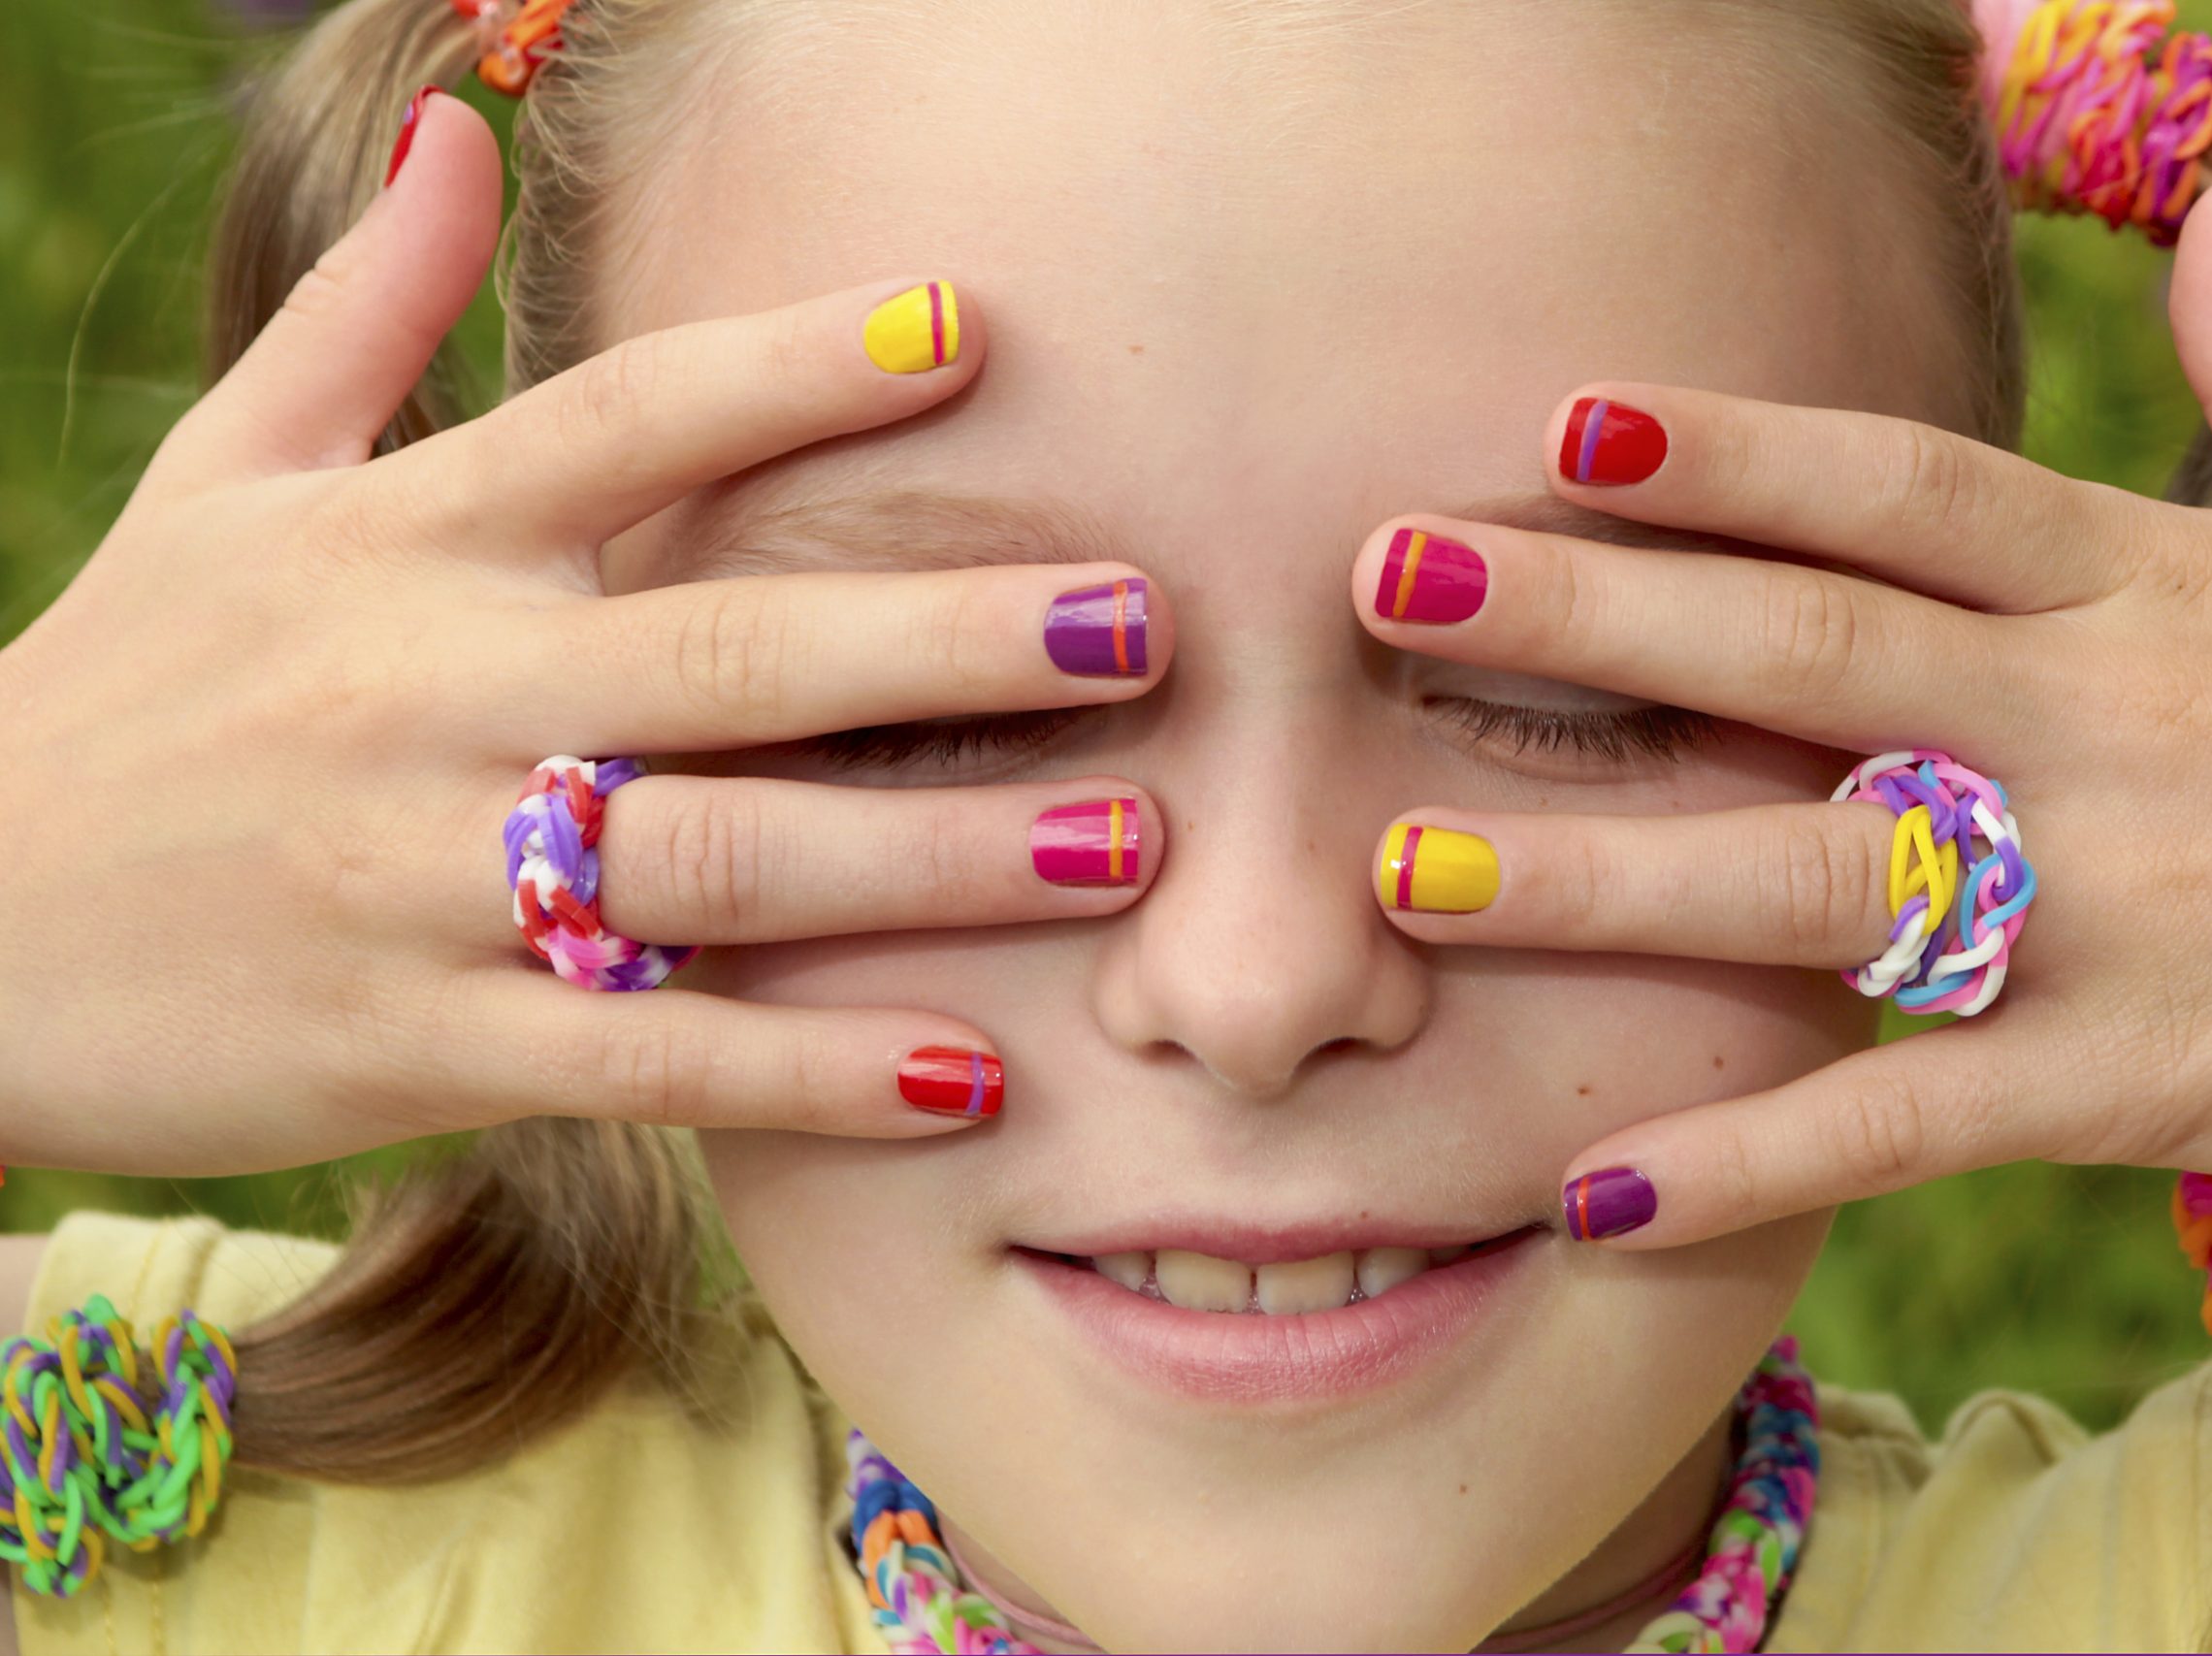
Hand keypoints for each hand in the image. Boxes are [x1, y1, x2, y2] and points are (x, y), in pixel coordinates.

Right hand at [0, 95, 1167, 1177]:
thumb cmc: (125, 690)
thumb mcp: (225, 480)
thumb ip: (361, 310)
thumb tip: (457, 124)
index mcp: (403, 545)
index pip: (622, 423)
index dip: (795, 367)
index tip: (974, 327)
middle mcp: (429, 699)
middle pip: (723, 649)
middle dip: (946, 636)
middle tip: (1147, 621)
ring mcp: (425, 883)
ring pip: (716, 865)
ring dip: (929, 859)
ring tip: (1121, 844)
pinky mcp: (419, 1048)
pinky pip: (647, 1063)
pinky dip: (809, 1073)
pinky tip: (972, 1070)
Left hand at [1352, 171, 2211, 1247]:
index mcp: (2149, 589)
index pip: (1903, 492)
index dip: (1733, 450)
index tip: (1559, 422)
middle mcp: (2102, 727)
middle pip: (1806, 649)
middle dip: (1589, 616)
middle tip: (1379, 581)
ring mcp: (2114, 905)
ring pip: (1819, 877)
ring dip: (1603, 877)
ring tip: (1406, 876)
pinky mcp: (2141, 1078)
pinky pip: (1908, 1118)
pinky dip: (1747, 1155)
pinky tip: (1592, 1192)